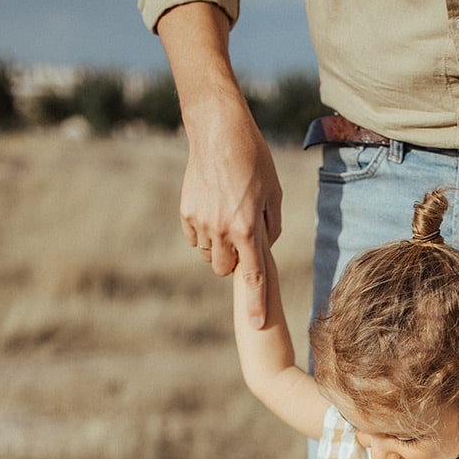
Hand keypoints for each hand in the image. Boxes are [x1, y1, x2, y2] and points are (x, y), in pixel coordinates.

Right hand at [181, 97, 282, 327]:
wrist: (219, 131)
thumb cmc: (254, 160)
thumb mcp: (273, 194)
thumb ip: (270, 228)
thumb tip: (262, 250)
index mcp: (247, 228)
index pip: (253, 277)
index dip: (256, 304)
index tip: (256, 327)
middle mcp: (221, 229)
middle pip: (226, 270)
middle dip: (235, 263)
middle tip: (242, 239)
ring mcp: (200, 221)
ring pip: (209, 255)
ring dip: (219, 247)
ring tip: (228, 218)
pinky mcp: (186, 211)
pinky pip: (194, 238)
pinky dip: (204, 233)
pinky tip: (213, 210)